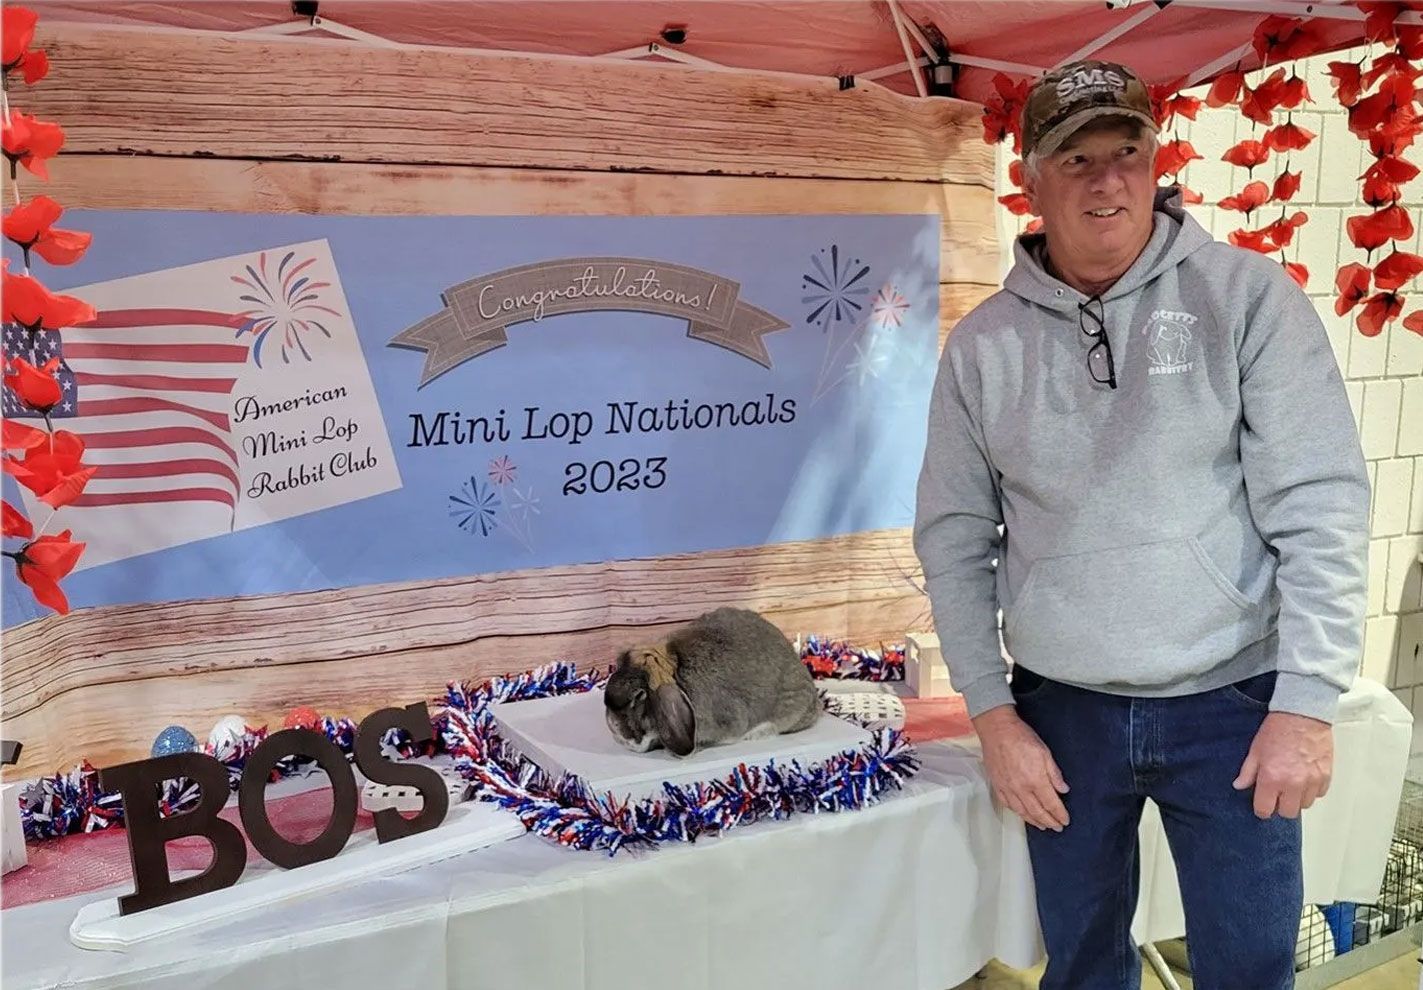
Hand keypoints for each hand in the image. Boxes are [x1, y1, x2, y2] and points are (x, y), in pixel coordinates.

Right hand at [973, 704, 1069, 831]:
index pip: (1051, 804)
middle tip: (1057, 827)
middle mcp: (1021, 788)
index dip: (1060, 814)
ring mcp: (1007, 788)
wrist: (997, 729)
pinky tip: (1023, 814)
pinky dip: (1017, 812)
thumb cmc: (1021, 737)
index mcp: (1036, 780)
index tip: (1065, 820)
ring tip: (1043, 825)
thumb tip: (1063, 789)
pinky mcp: (997, 785)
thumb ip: (1054, 773)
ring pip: (1022, 812)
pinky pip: (1007, 804)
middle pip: (1037, 812)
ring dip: (1034, 821)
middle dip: (1049, 821)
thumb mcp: (1045, 752)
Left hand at [1233, 712, 1332, 818]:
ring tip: (1291, 785)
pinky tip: (1305, 778)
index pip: (1265, 809)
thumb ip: (1247, 772)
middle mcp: (1293, 783)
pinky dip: (1312, 790)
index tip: (1262, 805)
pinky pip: (1319, 794)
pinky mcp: (1326, 776)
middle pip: (1287, 812)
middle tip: (1277, 795)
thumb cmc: (1279, 729)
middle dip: (1280, 806)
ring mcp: (1311, 781)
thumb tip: (1239, 785)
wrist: (1302, 714)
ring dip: (1297, 799)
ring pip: (1305, 805)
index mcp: (1271, 778)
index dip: (1262, 809)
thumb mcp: (1255, 750)